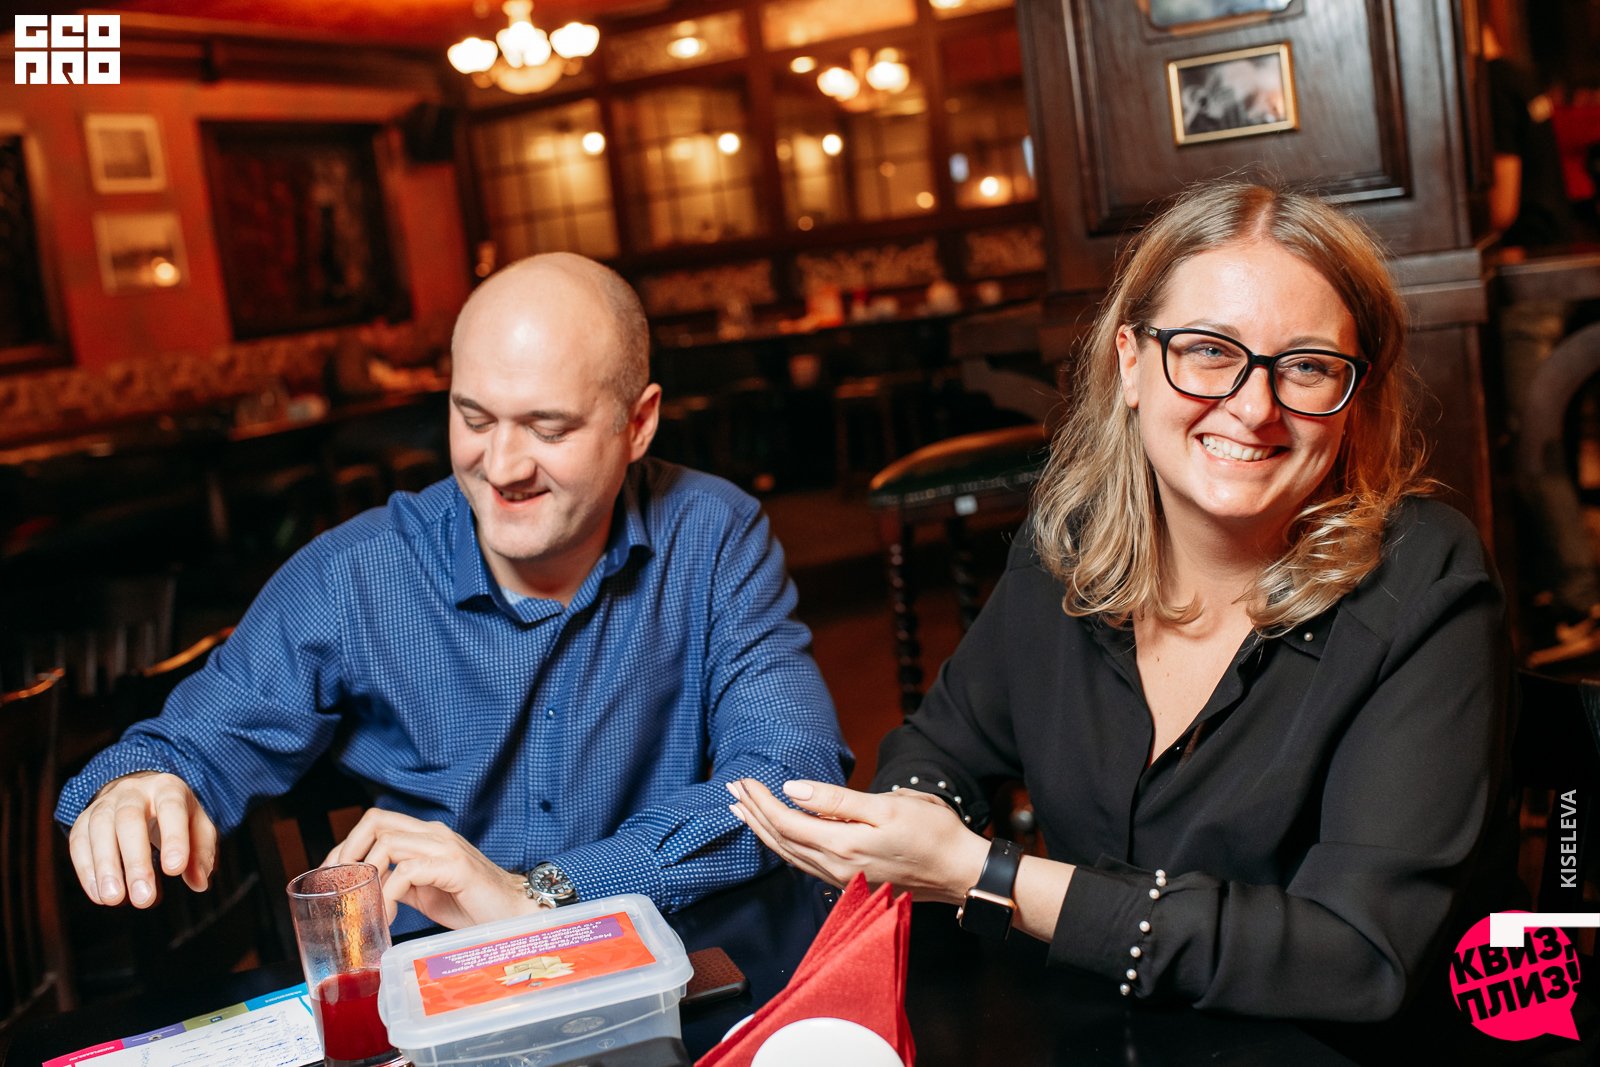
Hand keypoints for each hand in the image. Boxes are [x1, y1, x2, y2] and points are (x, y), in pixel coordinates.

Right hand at [68, 771, 216, 907]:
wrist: (141, 793)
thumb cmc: (175, 817)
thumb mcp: (198, 827)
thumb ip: (202, 854)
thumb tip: (199, 883)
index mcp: (168, 788)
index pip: (171, 808)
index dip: (173, 838)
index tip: (174, 870)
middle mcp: (133, 791)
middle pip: (129, 819)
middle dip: (136, 861)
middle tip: (143, 898)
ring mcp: (105, 803)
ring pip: (99, 829)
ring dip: (106, 867)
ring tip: (115, 899)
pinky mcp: (83, 819)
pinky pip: (79, 842)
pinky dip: (87, 870)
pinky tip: (99, 895)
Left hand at [322, 809, 543, 928]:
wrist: (515, 913)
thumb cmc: (474, 905)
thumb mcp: (427, 892)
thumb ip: (401, 883)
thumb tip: (367, 891)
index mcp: (427, 837)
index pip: (376, 822)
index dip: (347, 845)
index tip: (332, 875)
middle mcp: (434, 834)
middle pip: (376, 821)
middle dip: (348, 852)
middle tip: (342, 886)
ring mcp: (445, 848)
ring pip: (388, 843)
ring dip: (368, 877)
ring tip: (368, 907)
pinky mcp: (455, 867)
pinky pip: (408, 871)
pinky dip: (390, 894)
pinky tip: (392, 915)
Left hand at [727, 778, 988, 903]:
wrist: (960, 871)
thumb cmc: (933, 834)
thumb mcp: (887, 807)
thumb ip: (836, 801)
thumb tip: (793, 790)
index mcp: (842, 846)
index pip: (786, 823)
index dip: (761, 801)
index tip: (744, 780)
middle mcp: (835, 868)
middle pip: (781, 841)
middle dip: (753, 815)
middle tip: (732, 791)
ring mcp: (842, 879)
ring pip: (789, 854)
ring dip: (764, 831)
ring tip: (744, 812)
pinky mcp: (851, 881)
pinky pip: (805, 863)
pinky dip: (784, 845)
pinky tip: (780, 836)